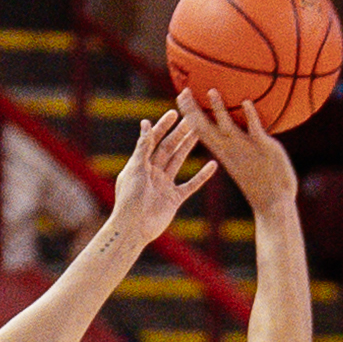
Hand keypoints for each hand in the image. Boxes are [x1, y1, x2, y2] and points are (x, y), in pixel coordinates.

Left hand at [101, 105, 218, 248]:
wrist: (134, 228)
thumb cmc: (129, 198)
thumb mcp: (136, 168)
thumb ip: (143, 146)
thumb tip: (145, 123)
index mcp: (141, 163)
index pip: (153, 140)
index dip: (163, 126)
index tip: (175, 113)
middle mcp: (153, 172)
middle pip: (169, 148)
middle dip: (180, 133)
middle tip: (194, 119)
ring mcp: (164, 185)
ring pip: (179, 161)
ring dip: (189, 148)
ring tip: (202, 133)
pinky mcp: (174, 199)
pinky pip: (190, 185)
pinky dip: (201, 176)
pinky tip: (212, 164)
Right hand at [176, 90, 295, 213]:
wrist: (274, 203)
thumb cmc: (261, 183)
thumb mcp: (245, 162)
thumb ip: (239, 145)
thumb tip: (239, 130)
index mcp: (223, 153)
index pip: (199, 130)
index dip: (189, 113)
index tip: (180, 96)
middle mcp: (230, 150)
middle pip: (205, 127)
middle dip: (193, 109)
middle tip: (183, 90)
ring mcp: (246, 148)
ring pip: (227, 127)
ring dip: (218, 109)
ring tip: (211, 91)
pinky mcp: (264, 147)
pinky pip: (255, 129)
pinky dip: (251, 116)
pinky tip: (247, 102)